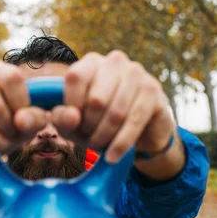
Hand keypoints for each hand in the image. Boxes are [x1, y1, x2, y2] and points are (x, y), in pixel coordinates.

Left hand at [51, 51, 176, 163]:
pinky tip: (112, 156)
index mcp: (91, 62)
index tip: (74, 124)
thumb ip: (63, 119)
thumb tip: (71, 116)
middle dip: (90, 127)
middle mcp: (114, 61)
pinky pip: (134, 120)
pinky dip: (120, 143)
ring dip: (105, 136)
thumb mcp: (74, 124)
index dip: (72, 106)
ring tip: (100, 146)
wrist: (139, 132)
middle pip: (96, 100)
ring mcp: (136, 73)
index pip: (75, 78)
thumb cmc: (100, 123)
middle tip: (89, 139)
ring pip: (116, 112)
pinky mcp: (153, 90)